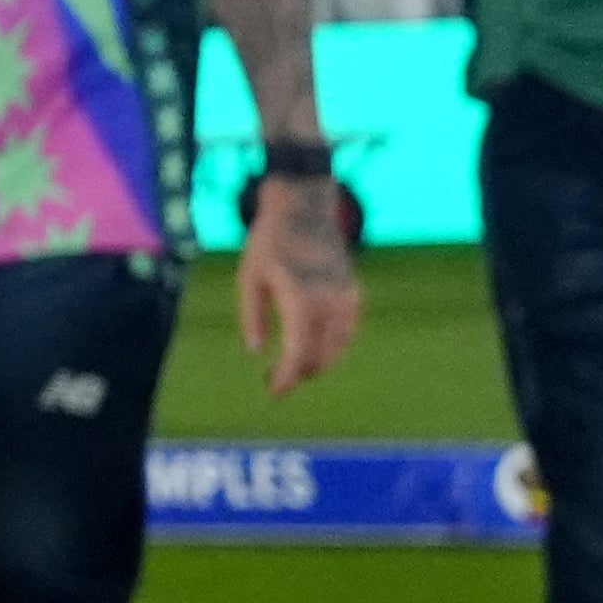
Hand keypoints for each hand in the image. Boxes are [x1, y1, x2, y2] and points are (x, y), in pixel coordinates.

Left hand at [237, 161, 364, 395]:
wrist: (304, 210)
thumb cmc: (270, 243)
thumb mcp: (249, 277)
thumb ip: (253, 316)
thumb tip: (257, 353)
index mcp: (301, 299)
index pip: (299, 353)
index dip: (287, 378)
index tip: (274, 391)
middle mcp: (329, 303)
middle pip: (319, 356)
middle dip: (298, 373)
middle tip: (273, 380)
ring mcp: (346, 299)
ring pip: (337, 348)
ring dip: (316, 363)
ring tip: (291, 368)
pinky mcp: (353, 295)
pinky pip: (346, 332)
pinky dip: (331, 347)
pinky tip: (312, 350)